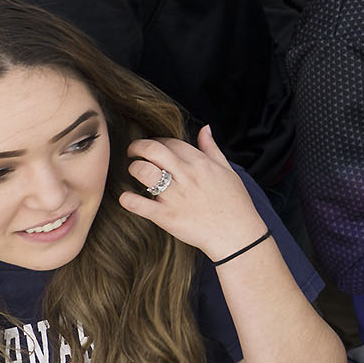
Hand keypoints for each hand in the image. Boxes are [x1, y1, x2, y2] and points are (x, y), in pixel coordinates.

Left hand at [119, 127, 264, 257]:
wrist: (237, 234)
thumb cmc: (234, 202)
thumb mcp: (227, 170)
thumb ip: (212, 148)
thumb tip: (204, 129)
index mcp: (200, 163)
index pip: (171, 141)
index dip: (158, 141)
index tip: (153, 148)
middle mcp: (186, 175)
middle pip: (152, 149)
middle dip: (137, 146)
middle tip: (133, 152)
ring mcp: (175, 196)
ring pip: (143, 171)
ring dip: (133, 168)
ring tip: (134, 172)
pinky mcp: (166, 216)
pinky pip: (138, 204)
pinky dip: (127, 199)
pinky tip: (127, 198)